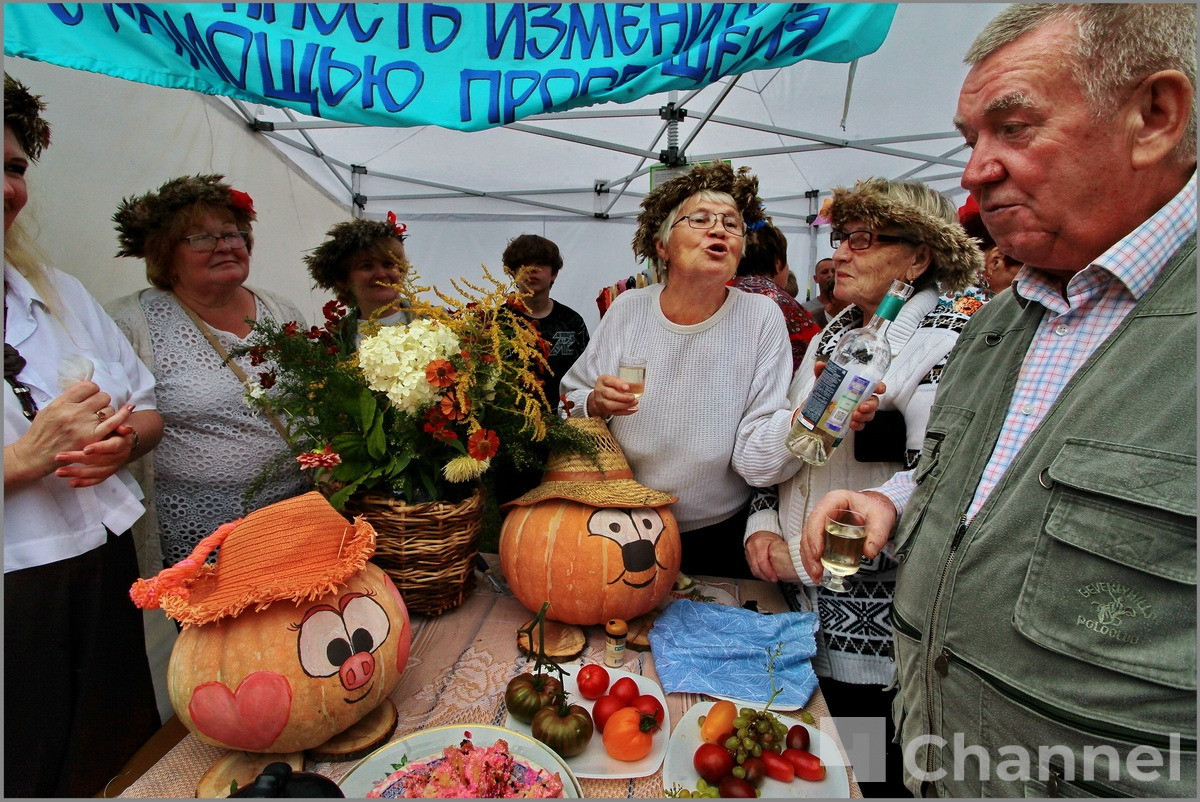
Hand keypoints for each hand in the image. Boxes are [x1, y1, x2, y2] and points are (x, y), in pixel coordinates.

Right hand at [4, 382, 123, 484]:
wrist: (34, 455)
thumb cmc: (40, 433)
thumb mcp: (48, 410)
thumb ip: (66, 400)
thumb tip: (84, 390)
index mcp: (62, 402)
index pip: (88, 387)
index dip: (92, 391)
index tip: (90, 397)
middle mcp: (73, 411)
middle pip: (101, 396)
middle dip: (100, 401)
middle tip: (94, 410)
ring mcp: (83, 424)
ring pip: (108, 409)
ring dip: (107, 413)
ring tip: (97, 421)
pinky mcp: (92, 437)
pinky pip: (113, 422)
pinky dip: (123, 414)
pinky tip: (130, 407)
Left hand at [54, 413, 137, 487]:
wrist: (123, 441)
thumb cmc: (116, 430)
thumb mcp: (118, 424)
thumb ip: (117, 424)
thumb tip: (125, 428)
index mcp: (122, 444)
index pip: (112, 446)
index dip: (100, 448)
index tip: (85, 449)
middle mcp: (118, 457)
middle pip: (99, 460)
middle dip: (78, 459)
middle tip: (59, 457)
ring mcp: (113, 467)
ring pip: (95, 472)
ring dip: (77, 472)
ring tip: (59, 472)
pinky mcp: (107, 474)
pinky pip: (97, 480)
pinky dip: (84, 483)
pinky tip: (72, 483)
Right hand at [587, 374, 638, 417]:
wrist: (599, 395)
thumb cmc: (610, 386)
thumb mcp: (613, 379)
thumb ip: (622, 382)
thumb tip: (636, 385)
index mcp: (603, 380)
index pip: (609, 381)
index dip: (619, 384)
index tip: (628, 387)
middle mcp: (600, 390)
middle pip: (610, 394)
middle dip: (623, 397)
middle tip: (633, 397)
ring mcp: (601, 401)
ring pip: (611, 405)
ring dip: (624, 405)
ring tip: (634, 403)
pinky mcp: (605, 410)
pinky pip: (615, 412)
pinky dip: (625, 411)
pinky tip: (633, 409)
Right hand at [745, 531, 799, 582]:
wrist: (759, 533)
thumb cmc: (769, 537)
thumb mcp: (777, 541)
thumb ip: (782, 550)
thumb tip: (795, 558)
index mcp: (760, 543)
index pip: (762, 560)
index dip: (768, 571)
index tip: (775, 576)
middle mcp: (752, 548)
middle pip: (757, 567)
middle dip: (766, 576)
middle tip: (774, 579)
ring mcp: (748, 554)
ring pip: (754, 569)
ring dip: (763, 576)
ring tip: (771, 579)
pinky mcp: (747, 558)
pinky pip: (752, 569)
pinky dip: (759, 574)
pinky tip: (765, 576)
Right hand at [800, 490, 896, 582]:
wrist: (877, 507)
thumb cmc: (876, 508)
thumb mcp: (881, 518)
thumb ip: (878, 534)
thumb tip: (869, 552)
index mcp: (834, 501)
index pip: (817, 517)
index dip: (814, 536)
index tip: (818, 554)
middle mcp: (823, 510)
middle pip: (808, 531)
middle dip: (810, 554)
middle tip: (817, 571)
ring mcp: (821, 521)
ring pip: (807, 540)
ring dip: (809, 559)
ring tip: (817, 576)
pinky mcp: (823, 532)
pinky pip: (813, 545)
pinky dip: (813, 559)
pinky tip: (818, 571)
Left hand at [812, 361, 884, 432]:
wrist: (815, 407)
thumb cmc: (826, 391)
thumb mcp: (823, 379)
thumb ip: (822, 371)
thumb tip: (820, 365)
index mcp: (858, 386)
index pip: (875, 385)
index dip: (880, 387)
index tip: (879, 390)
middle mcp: (861, 398)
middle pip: (874, 402)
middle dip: (871, 405)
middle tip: (862, 407)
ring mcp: (858, 411)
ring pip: (869, 414)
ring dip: (864, 416)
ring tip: (854, 416)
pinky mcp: (853, 421)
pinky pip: (861, 425)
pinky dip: (858, 425)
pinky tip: (852, 424)